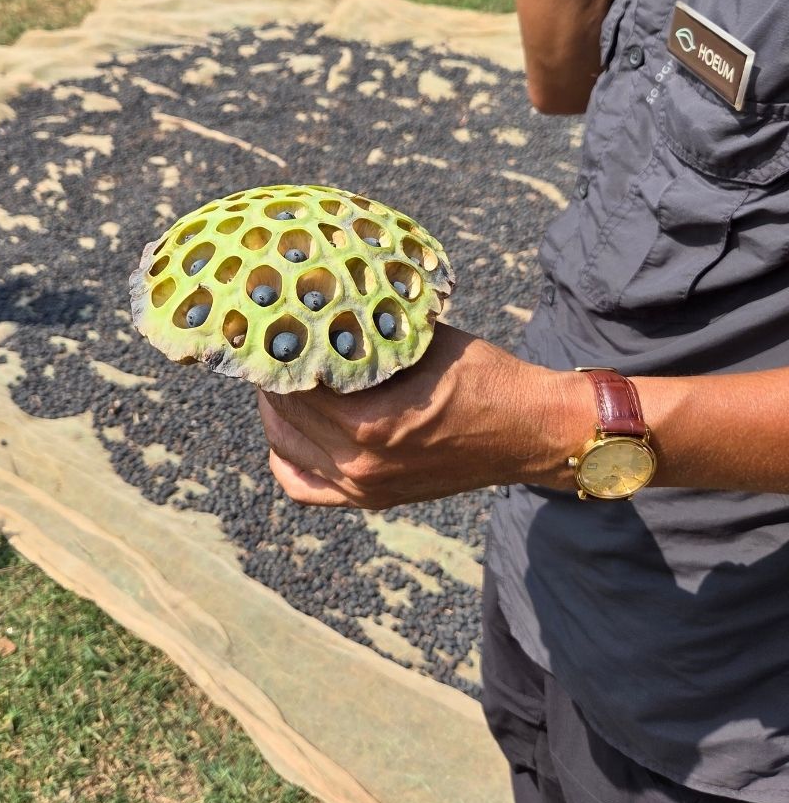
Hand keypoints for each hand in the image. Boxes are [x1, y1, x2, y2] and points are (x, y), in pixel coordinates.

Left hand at [255, 324, 589, 508]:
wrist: (531, 432)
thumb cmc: (484, 378)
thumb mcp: (424, 343)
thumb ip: (370, 332)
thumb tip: (320, 302)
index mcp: (371, 424)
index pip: (295, 385)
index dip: (278, 353)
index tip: (271, 328)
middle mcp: (360, 464)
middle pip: (284, 415)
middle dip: (273, 378)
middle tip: (272, 348)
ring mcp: (363, 488)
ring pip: (285, 449)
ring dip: (276, 412)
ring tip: (280, 380)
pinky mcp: (370, 499)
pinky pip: (302, 487)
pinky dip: (287, 458)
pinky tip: (289, 431)